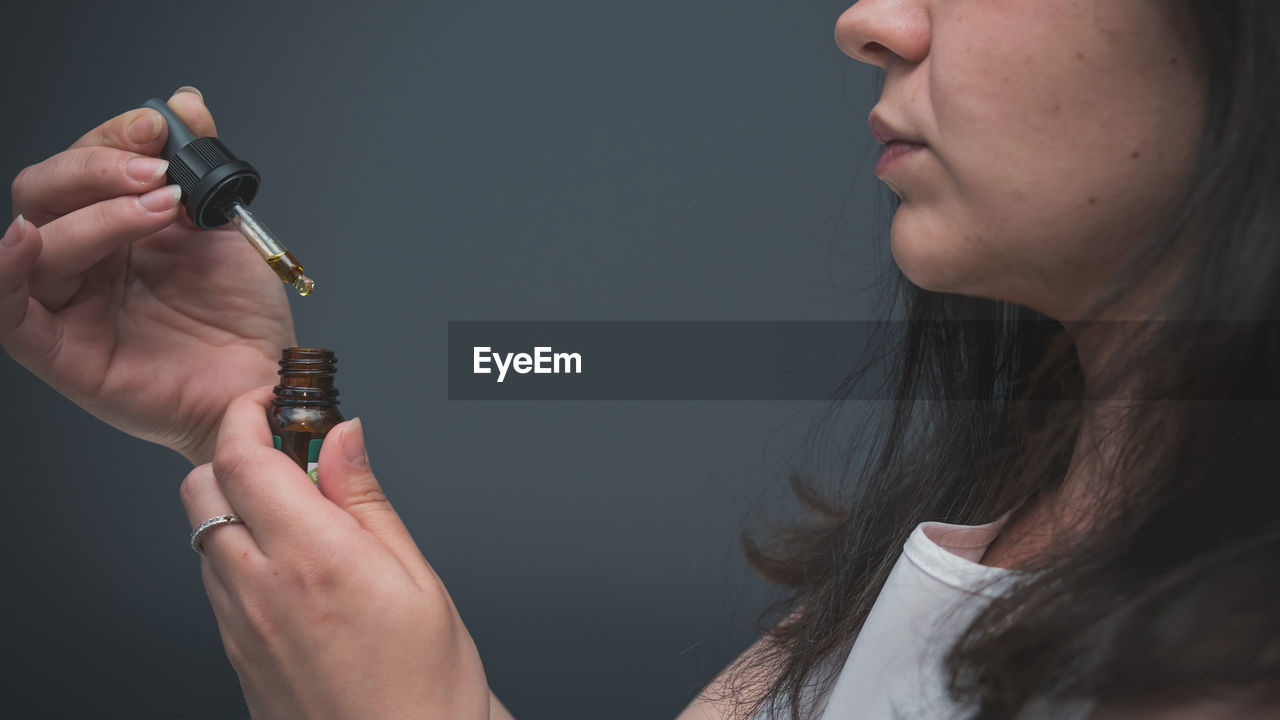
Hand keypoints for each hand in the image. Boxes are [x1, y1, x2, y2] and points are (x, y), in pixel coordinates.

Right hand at [2, 87, 294, 464]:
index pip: (83, 167)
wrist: (267, 378)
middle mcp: (84, 262)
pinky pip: (9, 313)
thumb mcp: (224, 228)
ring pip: (40, 241)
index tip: (160, 125)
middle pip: (46, 193)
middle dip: (97, 166)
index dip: (112, 138)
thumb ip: (198, 168)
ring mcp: (68, 306)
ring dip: (95, 213)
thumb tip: (184, 102)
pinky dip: (7, 272)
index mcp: (114, 229)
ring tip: (158, 206)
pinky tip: (29, 241)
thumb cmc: (243, 317)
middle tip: (155, 169)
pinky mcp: (62, 353)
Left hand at [179, 387, 490, 719]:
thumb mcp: (417, 578)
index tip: (272, 401)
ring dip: (238, 506)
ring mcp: (240, 627)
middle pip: (202, 488)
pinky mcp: (237, 655)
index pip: (243, 459)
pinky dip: (241, 554)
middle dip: (236, 455)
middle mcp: (261, 590)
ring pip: (204, 534)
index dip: (248, 414)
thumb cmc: (427, 687)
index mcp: (313, 559)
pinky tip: (295, 567)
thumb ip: (367, 500)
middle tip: (292, 455)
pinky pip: (217, 583)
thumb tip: (345, 436)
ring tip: (303, 516)